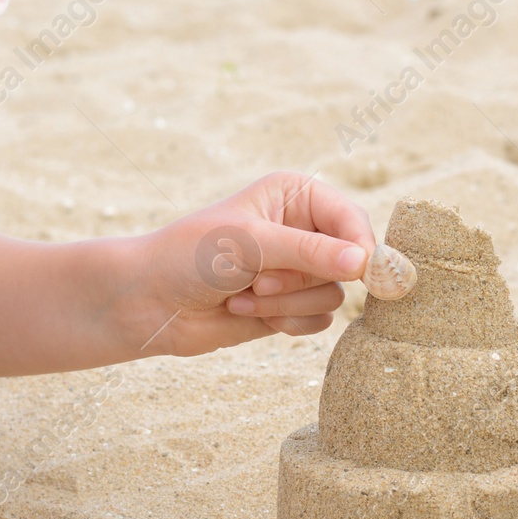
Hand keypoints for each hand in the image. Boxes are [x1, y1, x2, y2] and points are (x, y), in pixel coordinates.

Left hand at [120, 171, 375, 357]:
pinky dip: (285, 322)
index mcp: (296, 196)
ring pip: (332, 296)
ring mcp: (298, 271)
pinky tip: (247, 310)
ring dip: (287, 304)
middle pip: (348, 263)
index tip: (363, 274)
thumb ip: (311, 252)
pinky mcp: (291, 307)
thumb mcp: (251, 244)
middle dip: (303, 279)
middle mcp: (303, 230)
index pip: (351, 219)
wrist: (150, 301)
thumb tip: (367, 263)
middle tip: (260, 280)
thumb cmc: (191, 257)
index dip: (361, 247)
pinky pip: (318, 321)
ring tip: (246, 294)